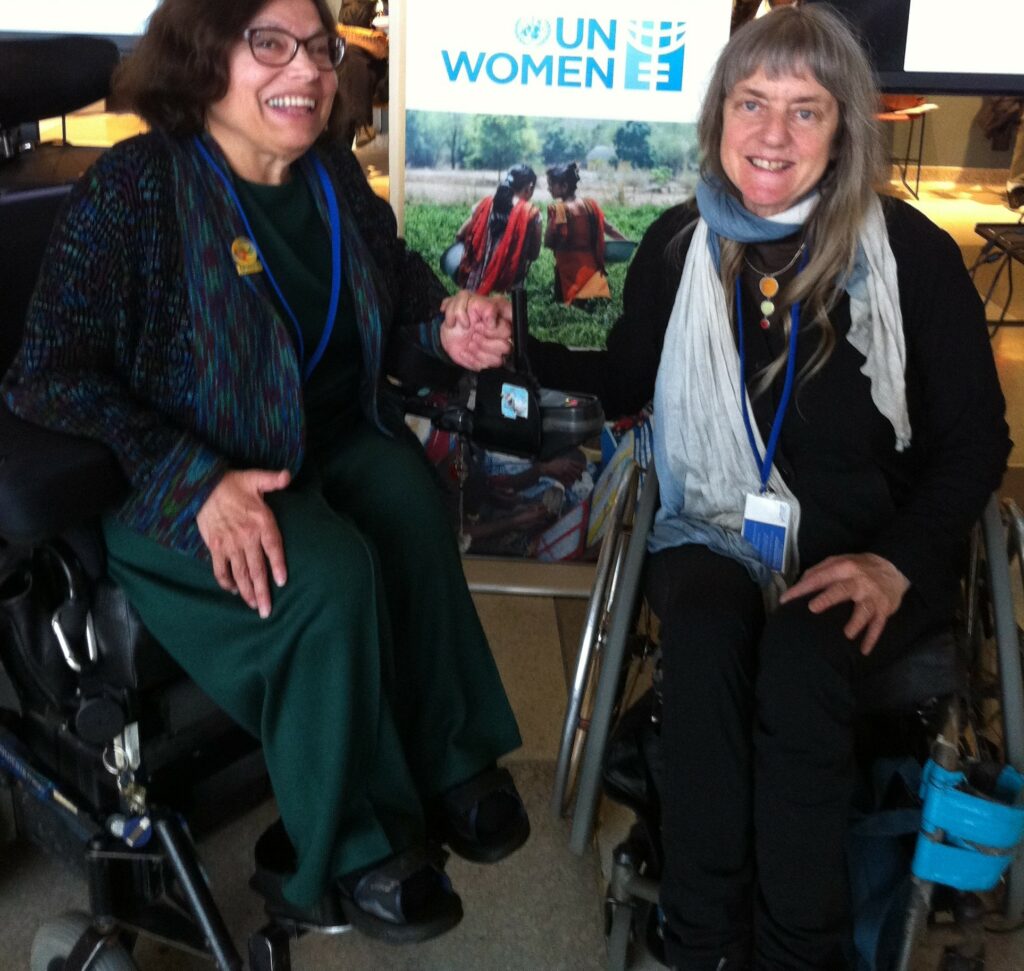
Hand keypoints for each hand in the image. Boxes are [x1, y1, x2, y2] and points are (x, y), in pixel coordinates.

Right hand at [196, 469, 290, 618]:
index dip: (277, 566)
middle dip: (262, 591)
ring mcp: (229, 544)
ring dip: (247, 591)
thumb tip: (288, 476)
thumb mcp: (255, 477)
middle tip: (267, 610)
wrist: (201, 485)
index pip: (273, 548)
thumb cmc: (233, 483)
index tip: (281, 582)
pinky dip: (226, 581)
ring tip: (254, 606)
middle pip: (256, 568)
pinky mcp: (215, 546)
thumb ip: (273, 479)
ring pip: (240, 573)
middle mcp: (245, 536)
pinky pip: (220, 569)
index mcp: (260, 521)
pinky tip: (234, 590)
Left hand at [439, 291, 513, 370]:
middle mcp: (501, 336)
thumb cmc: (460, 315)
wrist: (448, 330)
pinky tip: (465, 351)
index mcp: (502, 319)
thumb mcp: (468, 301)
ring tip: (469, 343)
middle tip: (474, 334)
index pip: (511, 329)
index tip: (479, 325)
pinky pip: (485, 366)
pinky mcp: (486, 361)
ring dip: (480, 351)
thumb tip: (493, 322)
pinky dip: (472, 358)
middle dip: (486, 342)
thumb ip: (485, 307)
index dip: (496, 330)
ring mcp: (494, 350)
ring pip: (498, 359)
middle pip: (506, 346)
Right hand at [538, 452, 585, 484]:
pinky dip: (570, 484)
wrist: (546, 468)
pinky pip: (568, 482)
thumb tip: (575, 465)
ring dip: (574, 481)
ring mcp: (565, 472)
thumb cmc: (553, 464)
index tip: (584, 471)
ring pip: (574, 478)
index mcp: (568, 461)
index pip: (579, 465)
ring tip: (574, 482)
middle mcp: (567, 466)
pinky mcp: (562, 477)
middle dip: (580, 477)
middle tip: (580, 479)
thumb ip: (568, 462)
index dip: (583, 468)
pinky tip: (569, 485)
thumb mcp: (562, 460)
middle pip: (578, 472)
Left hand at [779, 553, 909, 655]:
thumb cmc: (859, 567)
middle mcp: (859, 582)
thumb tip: (800, 583)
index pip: (819, 578)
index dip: (802, 588)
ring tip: (848, 635)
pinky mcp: (884, 609)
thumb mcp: (840, 560)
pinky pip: (878, 625)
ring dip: (856, 623)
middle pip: (842, 590)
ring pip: (864, 610)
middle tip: (813, 608)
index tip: (785, 600)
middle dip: (828, 599)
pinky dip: (872, 639)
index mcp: (844, 568)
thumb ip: (820, 570)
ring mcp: (872, 596)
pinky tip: (864, 651)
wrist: (894, 567)